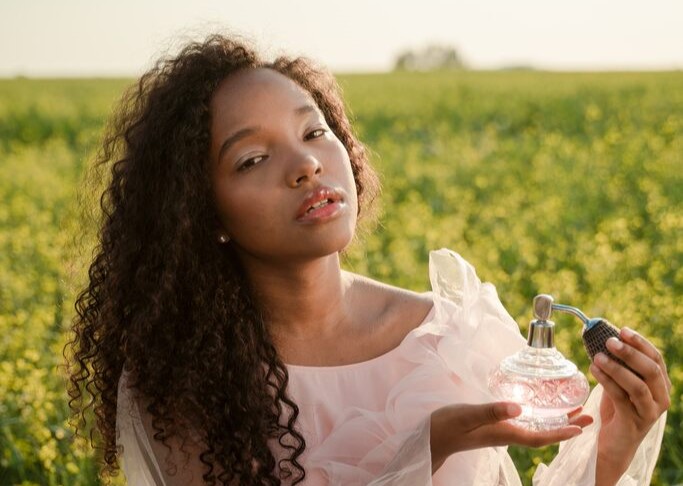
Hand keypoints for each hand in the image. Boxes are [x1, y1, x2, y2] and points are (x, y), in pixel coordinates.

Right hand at [430, 401, 592, 472]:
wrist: (432, 436)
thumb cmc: (447, 425)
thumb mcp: (468, 415)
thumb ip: (492, 411)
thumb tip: (519, 409)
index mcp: (505, 433)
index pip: (540, 437)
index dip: (561, 433)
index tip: (582, 428)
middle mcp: (508, 434)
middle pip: (544, 433)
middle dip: (567, 427)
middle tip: (590, 416)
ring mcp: (502, 431)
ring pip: (537, 428)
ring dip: (557, 421)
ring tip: (574, 410)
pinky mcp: (496, 426)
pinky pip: (526, 423)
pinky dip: (540, 416)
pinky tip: (541, 408)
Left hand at [591, 327, 671, 485]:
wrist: (614, 442)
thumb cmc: (618, 409)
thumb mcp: (621, 384)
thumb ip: (619, 365)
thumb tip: (603, 337)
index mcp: (661, 385)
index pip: (656, 359)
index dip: (640, 343)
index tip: (622, 330)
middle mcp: (660, 398)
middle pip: (651, 370)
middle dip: (630, 353)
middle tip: (609, 341)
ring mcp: (649, 412)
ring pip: (638, 386)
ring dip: (617, 368)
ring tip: (597, 357)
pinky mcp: (634, 422)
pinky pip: (621, 398)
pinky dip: (607, 381)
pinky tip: (593, 370)